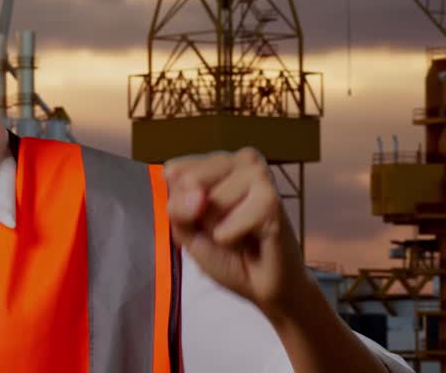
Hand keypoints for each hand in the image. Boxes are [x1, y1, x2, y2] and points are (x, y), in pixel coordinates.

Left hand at [163, 147, 307, 320]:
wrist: (262, 286)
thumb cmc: (225, 253)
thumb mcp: (185, 229)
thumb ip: (178, 207)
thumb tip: (198, 195)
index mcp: (217, 160)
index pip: (173, 170)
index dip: (179, 204)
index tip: (200, 218)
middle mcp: (241, 159)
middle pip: (189, 181)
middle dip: (197, 215)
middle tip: (223, 227)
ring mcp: (259, 175)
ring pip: (210, 201)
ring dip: (217, 228)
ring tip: (240, 233)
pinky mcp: (272, 200)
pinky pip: (229, 222)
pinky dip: (231, 238)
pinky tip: (251, 239)